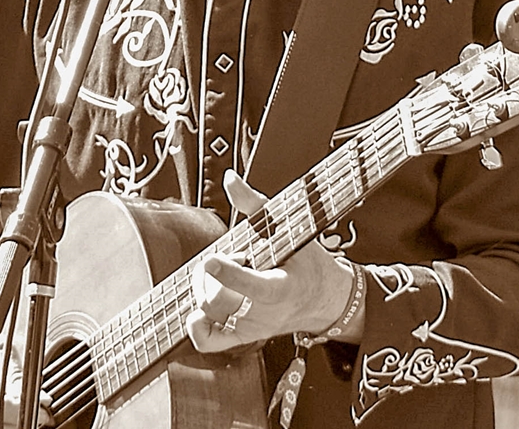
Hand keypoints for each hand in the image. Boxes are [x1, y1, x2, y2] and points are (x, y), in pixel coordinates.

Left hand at [186, 170, 355, 353]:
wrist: (322, 299)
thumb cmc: (303, 260)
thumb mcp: (287, 228)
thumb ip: (254, 204)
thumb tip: (230, 178)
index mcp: (280, 287)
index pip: (252, 286)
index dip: (229, 274)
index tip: (212, 260)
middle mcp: (264, 313)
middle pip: (220, 299)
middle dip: (213, 274)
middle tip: (234, 259)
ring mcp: (251, 328)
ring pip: (210, 313)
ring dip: (205, 288)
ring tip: (225, 275)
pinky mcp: (241, 337)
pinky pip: (209, 341)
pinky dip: (196, 328)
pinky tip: (197, 308)